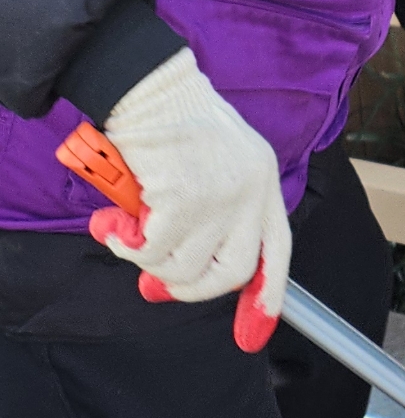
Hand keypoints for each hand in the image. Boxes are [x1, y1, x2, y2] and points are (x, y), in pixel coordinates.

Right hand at [89, 49, 290, 343]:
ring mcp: (220, 197)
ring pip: (186, 269)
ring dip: (151, 263)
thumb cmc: (174, 121)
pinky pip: (151, 251)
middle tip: (159, 279)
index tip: (252, 332)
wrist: (149, 85)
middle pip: (233, 273)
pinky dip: (125, 245)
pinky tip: (113, 223)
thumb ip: (207, 214)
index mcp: (263, 180)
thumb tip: (172, 277)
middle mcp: (251, 191)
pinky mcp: (183, 200)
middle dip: (193, 289)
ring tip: (130, 233)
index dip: (266, 295)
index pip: (277, 250)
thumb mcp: (213, 162)